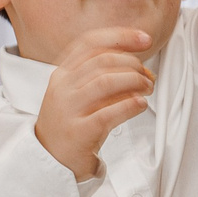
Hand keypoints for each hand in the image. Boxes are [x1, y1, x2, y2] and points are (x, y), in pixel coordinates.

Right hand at [33, 28, 154, 179]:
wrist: (49, 160)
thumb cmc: (72, 125)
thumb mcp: (81, 95)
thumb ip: (104, 78)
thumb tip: (143, 70)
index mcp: (62, 74)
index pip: (91, 43)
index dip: (121, 36)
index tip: (145, 39)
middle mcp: (63, 88)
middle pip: (103, 60)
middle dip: (134, 64)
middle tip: (148, 77)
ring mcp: (68, 109)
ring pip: (106, 82)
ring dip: (135, 81)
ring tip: (147, 89)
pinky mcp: (78, 132)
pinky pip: (108, 113)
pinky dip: (130, 105)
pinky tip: (140, 105)